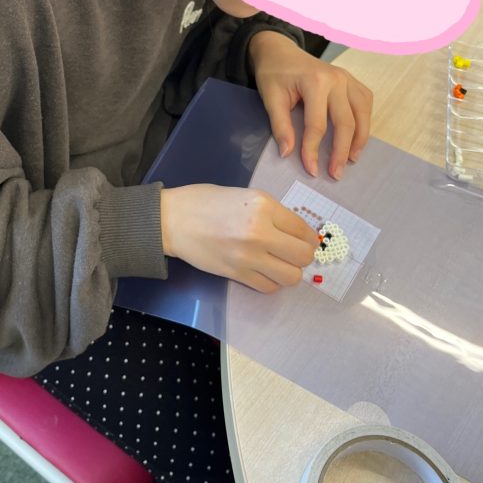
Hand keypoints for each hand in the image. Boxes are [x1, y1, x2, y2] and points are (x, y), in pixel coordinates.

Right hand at [161, 184, 316, 292]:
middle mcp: (260, 232)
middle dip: (303, 256)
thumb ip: (272, 213)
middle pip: (303, 256)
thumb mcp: (246, 195)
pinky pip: (268, 287)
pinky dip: (271, 281)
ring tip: (279, 263)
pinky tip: (263, 270)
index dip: (310, 237)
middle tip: (294, 252)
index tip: (306, 240)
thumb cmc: (206, 201)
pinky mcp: (236, 274)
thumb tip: (296, 231)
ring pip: (290, 277)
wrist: (173, 220)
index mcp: (264, 206)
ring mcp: (248, 256)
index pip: (304, 230)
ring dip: (289, 272)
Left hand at [248, 32, 372, 179]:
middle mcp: (336, 79)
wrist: (279, 51)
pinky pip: (365, 102)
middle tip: (336, 174)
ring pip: (362, 113)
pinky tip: (357, 137)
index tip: (311, 170)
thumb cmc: (274, 74)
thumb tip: (287, 154)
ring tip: (351, 160)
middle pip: (345, 122)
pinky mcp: (351, 80)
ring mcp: (347, 78)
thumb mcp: (271, 99)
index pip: (317, 125)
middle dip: (341, 151)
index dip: (313, 151)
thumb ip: (280, 126)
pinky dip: (364, 122)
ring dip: (359, 139)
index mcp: (315, 82)